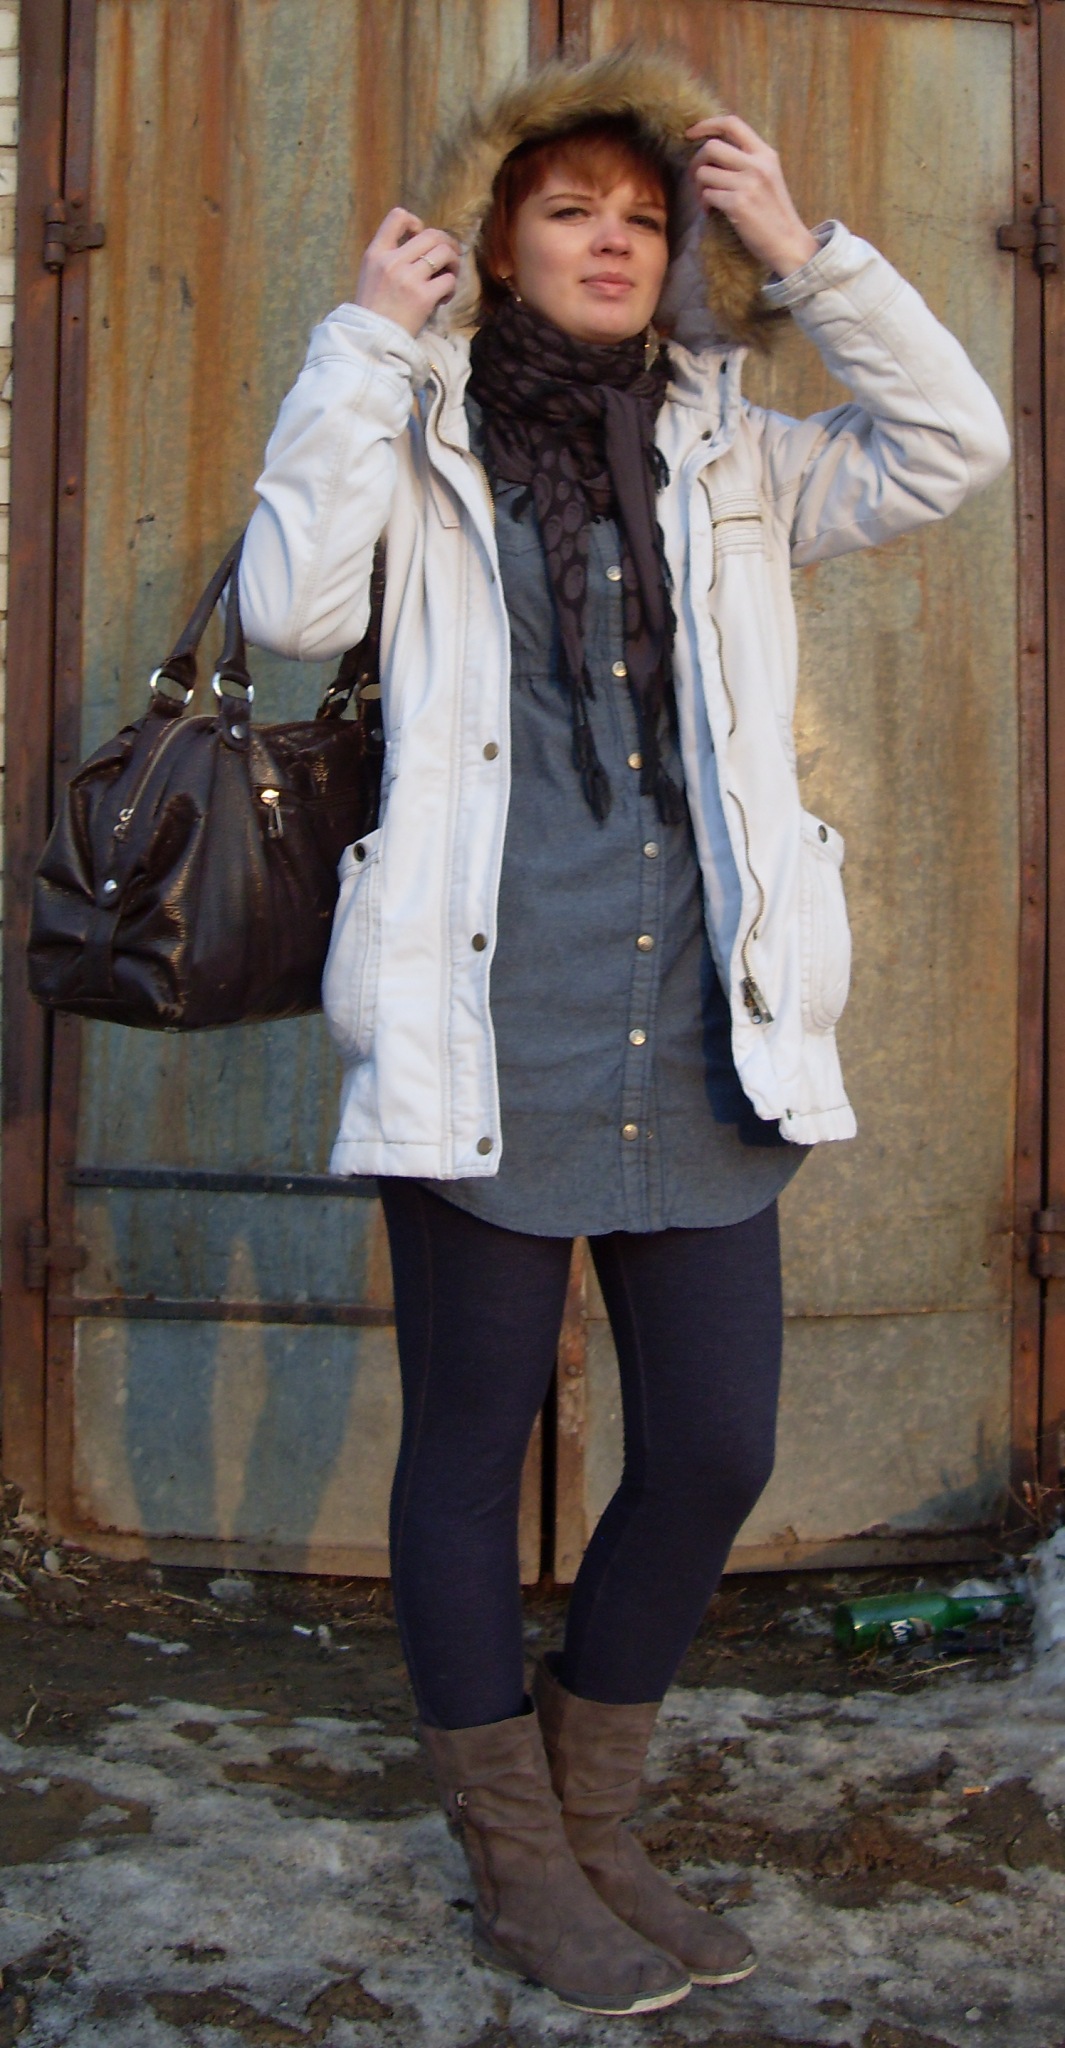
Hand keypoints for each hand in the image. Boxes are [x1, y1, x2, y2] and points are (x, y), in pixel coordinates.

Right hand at [355, 207, 460, 336]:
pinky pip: (449, 280)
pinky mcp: (423, 297)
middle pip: (431, 234)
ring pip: (444, 253)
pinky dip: (451, 288)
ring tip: (449, 276)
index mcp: (376, 253)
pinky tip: (443, 298)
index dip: (415, 222)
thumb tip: (420, 245)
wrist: (372, 341)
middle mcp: (392, 261)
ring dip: (454, 263)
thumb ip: (389, 257)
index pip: (397, 217)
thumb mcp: (370, 275)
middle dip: (447, 242)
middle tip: (450, 256)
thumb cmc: (373, 311)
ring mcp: (408, 278)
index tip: (420, 236)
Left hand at [686, 116, 817, 277]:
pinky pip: (707, 195)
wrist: (787, 242)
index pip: (732, 123)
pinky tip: (712, 212)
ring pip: (705, 173)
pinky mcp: (738, 204)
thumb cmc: (773, 212)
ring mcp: (748, 184)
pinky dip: (705, 204)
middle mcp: (757, 164)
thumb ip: (747, 160)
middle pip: (712, 147)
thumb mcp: (768, 176)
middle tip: (697, 178)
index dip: (707, 124)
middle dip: (697, 162)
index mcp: (765, 153)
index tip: (691, 133)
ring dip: (699, 187)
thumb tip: (713, 151)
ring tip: (708, 199)